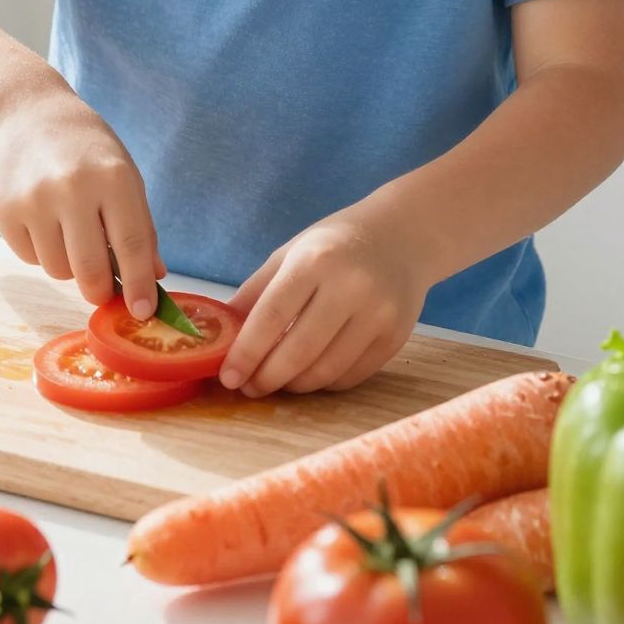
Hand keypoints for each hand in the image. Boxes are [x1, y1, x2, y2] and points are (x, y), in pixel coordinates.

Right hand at [0, 83, 165, 319]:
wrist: (25, 113)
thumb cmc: (84, 147)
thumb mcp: (124, 175)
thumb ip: (140, 228)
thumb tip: (153, 279)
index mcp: (112, 178)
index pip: (131, 246)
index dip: (139, 286)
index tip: (142, 312)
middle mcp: (71, 189)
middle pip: (90, 271)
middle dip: (99, 290)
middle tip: (102, 288)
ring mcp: (33, 201)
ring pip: (58, 270)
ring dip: (68, 265)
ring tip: (69, 230)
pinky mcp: (3, 211)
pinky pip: (30, 258)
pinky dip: (41, 251)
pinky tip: (43, 220)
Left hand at [219, 204, 428, 396]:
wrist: (404, 236)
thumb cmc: (336, 244)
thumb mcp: (290, 254)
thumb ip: (255, 293)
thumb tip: (220, 335)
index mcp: (316, 261)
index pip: (272, 316)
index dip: (246, 353)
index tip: (228, 377)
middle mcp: (351, 287)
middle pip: (298, 352)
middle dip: (266, 378)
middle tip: (248, 387)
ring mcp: (378, 314)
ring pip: (325, 372)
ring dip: (293, 385)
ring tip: (276, 381)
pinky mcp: (396, 337)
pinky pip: (350, 377)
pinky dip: (322, 383)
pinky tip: (308, 374)